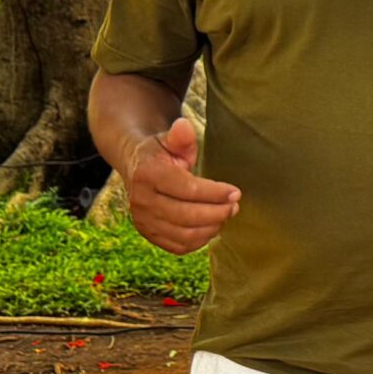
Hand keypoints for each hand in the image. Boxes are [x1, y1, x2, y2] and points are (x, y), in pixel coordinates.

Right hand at [125, 118, 241, 255]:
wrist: (136, 168)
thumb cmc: (161, 153)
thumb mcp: (170, 139)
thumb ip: (180, 136)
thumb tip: (184, 126)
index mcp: (148, 174)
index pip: (187, 189)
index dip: (215, 193)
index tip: (236, 192)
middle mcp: (141, 201)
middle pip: (186, 216)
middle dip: (217, 213)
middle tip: (235, 206)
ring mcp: (143, 221)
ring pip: (184, 235)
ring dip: (211, 228)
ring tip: (225, 214)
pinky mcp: (148, 235)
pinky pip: (178, 247)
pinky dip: (199, 241)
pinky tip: (211, 227)